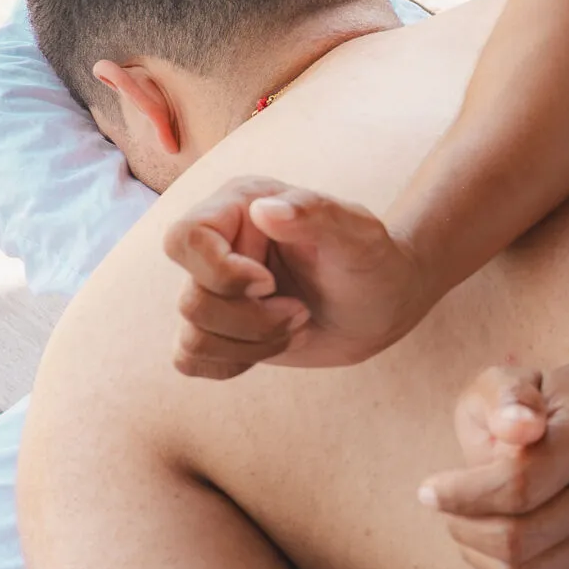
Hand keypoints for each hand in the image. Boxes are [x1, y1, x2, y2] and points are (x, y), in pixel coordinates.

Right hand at [163, 176, 427, 379]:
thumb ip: (316, 213)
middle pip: (191, 299)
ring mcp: (214, 289)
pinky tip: (274, 344)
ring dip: (254, 344)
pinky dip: (234, 363)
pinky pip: (190, 359)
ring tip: (297, 325)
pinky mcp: (217, 328)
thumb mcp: (358, 235)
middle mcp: (218, 245)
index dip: (222, 272)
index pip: (184, 238)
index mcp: (239, 206)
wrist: (383, 304)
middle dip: (253, 321)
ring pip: (192, 337)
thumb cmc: (373, 261)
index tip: (270, 282)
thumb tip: (265, 209)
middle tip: (301, 312)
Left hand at [419, 367, 568, 568]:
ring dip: (474, 554)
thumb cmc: (523, 410)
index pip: (517, 485)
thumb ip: (506, 397)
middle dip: (463, 528)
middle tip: (447, 509)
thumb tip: (518, 426)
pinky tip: (487, 548)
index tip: (427, 491)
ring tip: (465, 524)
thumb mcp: (505, 382)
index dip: (460, 495)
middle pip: (517, 539)